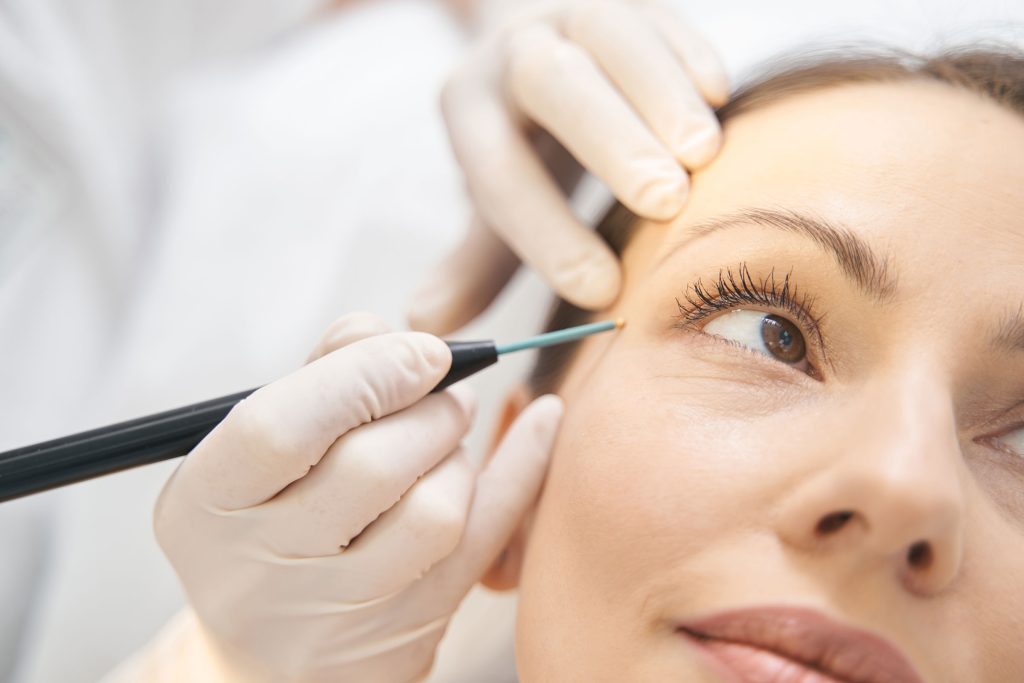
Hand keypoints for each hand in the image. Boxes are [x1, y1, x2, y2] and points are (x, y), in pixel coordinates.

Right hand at [152, 313, 562, 681]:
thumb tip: (390, 334)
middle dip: (429, 407)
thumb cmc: (261, 522)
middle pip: (372, 468)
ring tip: (445, 430)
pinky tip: (542, 420)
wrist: (262, 656)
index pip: (281, 427)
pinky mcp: (406, 637)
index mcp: (207, 504)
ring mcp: (337, 615)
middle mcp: (263, 571)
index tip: (421, 350)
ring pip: (435, 513)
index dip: (364, 375)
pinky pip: (483, 545)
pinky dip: (522, 471)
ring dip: (459, 449)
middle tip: (442, 386)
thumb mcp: (251, 450)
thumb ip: (316, 378)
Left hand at [409, 0, 728, 333]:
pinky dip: (691, 54)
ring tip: (704, 157)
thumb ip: (471, 262)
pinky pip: (662, 18)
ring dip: (661, 96)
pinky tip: (721, 97)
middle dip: (608, 142)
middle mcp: (514, 55)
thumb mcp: (494, 196)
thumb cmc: (526, 142)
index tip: (601, 289)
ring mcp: (573, 15)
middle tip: (664, 202)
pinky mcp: (632, 2)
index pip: (502, 174)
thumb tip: (426, 323)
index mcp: (471, 109)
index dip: (546, 233)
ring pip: (612, 39)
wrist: (546, 41)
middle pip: (551, 86)